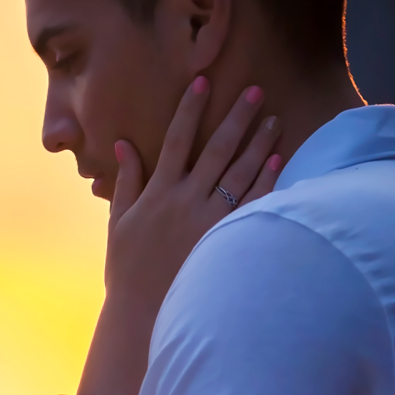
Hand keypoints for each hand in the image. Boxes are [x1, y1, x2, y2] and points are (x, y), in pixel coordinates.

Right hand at [104, 78, 283, 306]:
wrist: (145, 312)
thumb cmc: (128, 269)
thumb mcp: (118, 222)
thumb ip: (126, 181)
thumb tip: (122, 145)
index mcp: (157, 192)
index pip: (175, 139)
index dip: (190, 109)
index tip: (203, 82)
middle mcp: (185, 200)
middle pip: (216, 149)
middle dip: (236, 117)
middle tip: (255, 90)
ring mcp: (208, 220)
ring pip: (238, 172)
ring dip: (258, 143)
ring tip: (273, 119)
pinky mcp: (225, 239)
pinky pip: (250, 204)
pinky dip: (265, 181)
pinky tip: (277, 160)